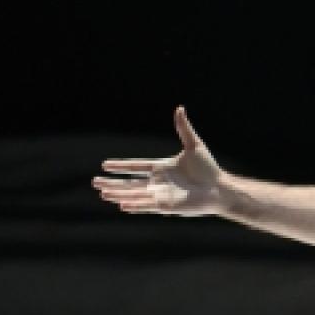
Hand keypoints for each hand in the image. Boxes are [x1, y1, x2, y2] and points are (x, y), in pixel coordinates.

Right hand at [92, 105, 228, 216]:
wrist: (220, 188)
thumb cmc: (209, 168)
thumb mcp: (194, 145)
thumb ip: (184, 128)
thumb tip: (179, 108)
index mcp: (162, 168)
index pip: (136, 167)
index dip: (121, 166)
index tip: (105, 165)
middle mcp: (158, 182)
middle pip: (130, 183)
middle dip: (112, 183)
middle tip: (94, 182)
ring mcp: (161, 195)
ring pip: (134, 195)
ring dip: (118, 194)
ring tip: (102, 194)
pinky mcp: (167, 206)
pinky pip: (147, 206)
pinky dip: (135, 205)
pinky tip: (122, 205)